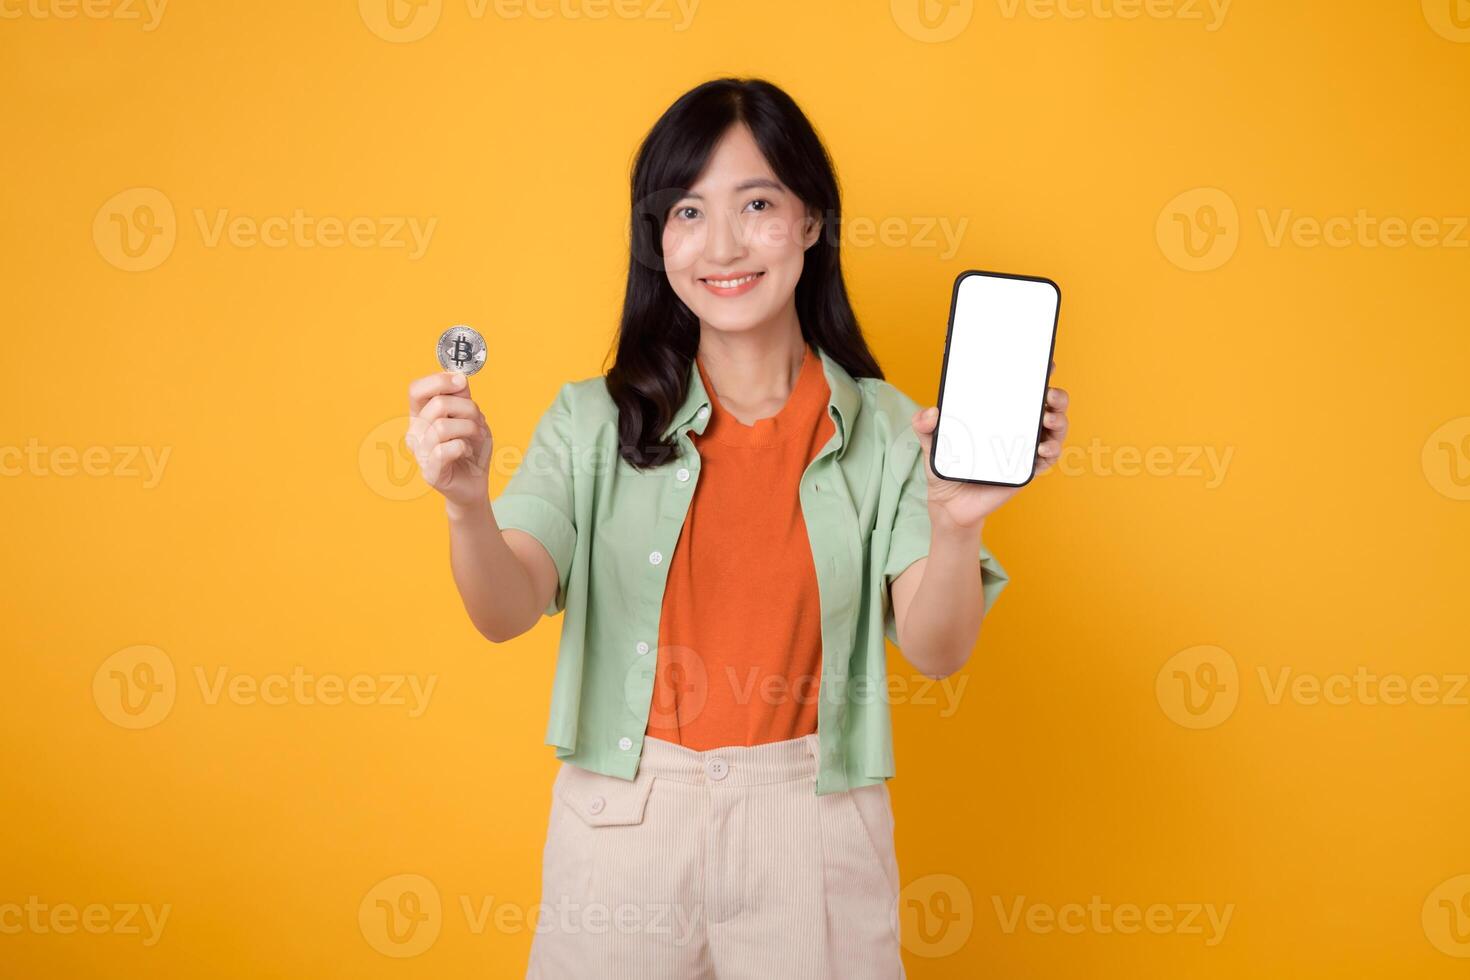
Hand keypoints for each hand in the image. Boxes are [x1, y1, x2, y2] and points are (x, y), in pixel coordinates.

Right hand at [406, 370, 493, 509]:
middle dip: (467, 409)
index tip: (461, 382)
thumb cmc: (471, 448)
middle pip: (438, 404)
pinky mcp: (429, 472)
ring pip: (442, 427)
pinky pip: (445, 450)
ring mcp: (420, 453)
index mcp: (421, 415)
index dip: (439, 381)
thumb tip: (458, 378)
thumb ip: (462, 397)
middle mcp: (415, 432)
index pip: (416, 389)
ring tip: (475, 438)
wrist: (475, 482)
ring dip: (469, 429)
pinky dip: (463, 447)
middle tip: (477, 421)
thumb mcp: (472, 416)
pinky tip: (466, 451)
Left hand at [912, 378, 1069, 527]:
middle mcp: (1018, 427)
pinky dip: (1050, 451)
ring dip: (1059, 421)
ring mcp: (1025, 448)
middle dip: (1057, 396)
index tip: (1045, 364)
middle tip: (1049, 394)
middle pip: (1048, 406)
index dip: (1038, 375)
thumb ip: (925, 425)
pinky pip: (1047, 459)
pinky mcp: (1026, 470)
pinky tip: (1042, 448)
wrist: (949, 503)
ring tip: (1048, 420)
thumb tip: (930, 412)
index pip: (1022, 389)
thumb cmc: (947, 466)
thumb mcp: (932, 441)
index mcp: (1000, 414)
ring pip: (1055, 430)